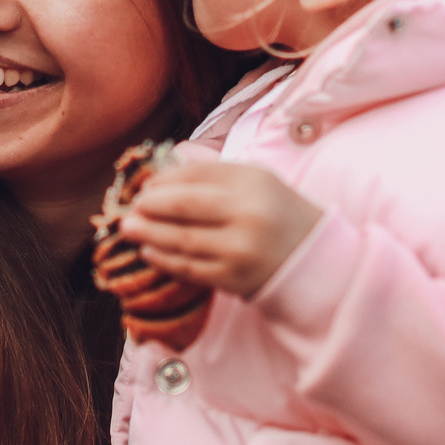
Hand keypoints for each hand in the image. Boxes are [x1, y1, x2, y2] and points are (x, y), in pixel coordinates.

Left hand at [116, 161, 321, 298]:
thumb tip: (166, 166)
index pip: (195, 174)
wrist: (316, 261)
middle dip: (149, 206)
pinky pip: (190, 268)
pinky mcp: (234, 278)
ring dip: (149, 233)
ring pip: (182, 239)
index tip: (146, 186)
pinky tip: (149, 251)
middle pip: (183, 205)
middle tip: (129, 208)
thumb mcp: (257, 181)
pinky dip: (165, 259)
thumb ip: (214, 171)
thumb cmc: (279, 214)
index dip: (163, 180)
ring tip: (129, 229)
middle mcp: (247, 212)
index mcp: (253, 181)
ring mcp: (240, 248)